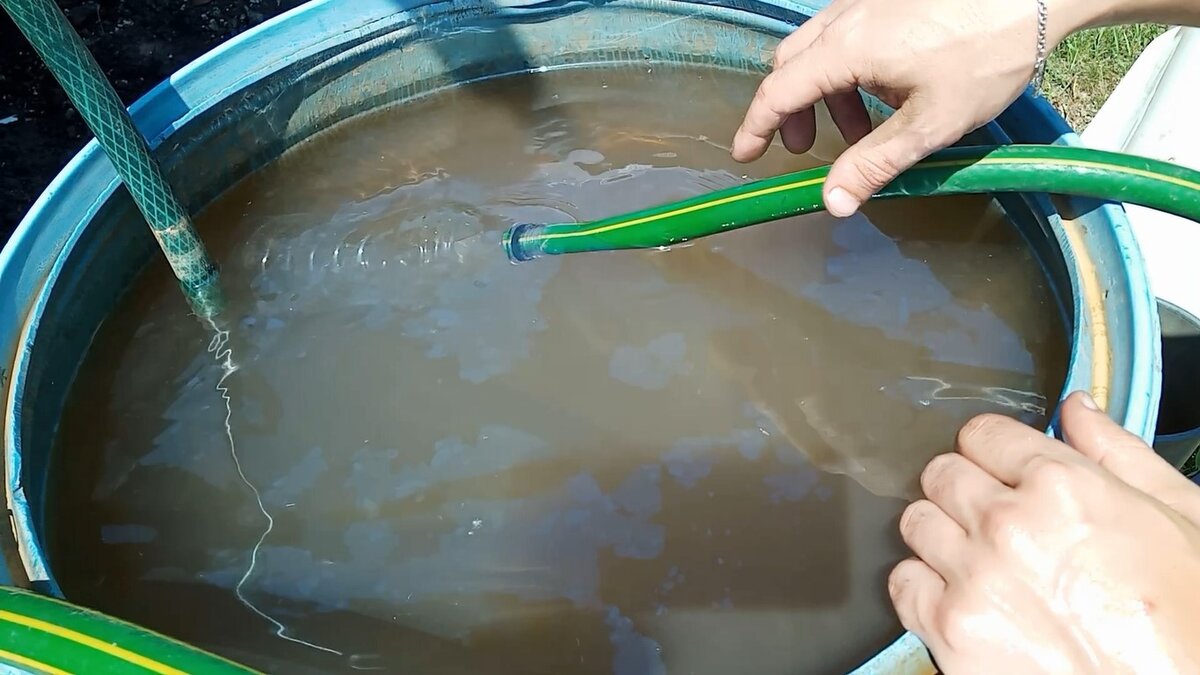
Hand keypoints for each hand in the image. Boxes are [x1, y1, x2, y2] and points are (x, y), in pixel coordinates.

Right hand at [731, 0, 1106, 216]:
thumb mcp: (930, 124)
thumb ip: (873, 164)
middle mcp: (846, 18)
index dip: (756, 126)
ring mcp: (866, 3)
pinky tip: (885, 92)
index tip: (745, 154)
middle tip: (802, 148)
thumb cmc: (988, 53)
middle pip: (791, 66)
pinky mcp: (888, 0)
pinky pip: (847, 35)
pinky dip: (847, 70)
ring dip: (822, 94)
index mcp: (847, 48)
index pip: (779, 90)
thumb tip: (831, 202)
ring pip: (818, 49)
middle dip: (789, 111)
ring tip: (858, 131)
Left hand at [890, 392, 1199, 673]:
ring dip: (943, 535)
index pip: (982, 433)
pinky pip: (903, 584)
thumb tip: (1075, 407)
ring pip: (917, 524)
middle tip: (995, 517)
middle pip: (940, 474)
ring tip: (982, 559)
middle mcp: (1006, 525)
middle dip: (964, 488)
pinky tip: (962, 596)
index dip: (993, 450)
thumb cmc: (1189, 616)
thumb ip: (1118, 450)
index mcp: (1062, 486)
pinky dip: (924, 587)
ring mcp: (972, 579)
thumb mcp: (1181, 515)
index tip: (1002, 468)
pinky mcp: (949, 631)